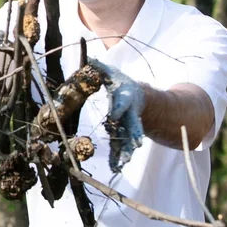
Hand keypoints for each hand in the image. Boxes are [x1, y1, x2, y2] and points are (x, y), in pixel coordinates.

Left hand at [85, 59, 143, 173]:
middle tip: (136, 145)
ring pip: (129, 140)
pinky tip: (116, 168)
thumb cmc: (120, 83)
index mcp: (126, 97)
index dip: (118, 108)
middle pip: (133, 124)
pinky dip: (120, 158)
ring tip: (124, 163)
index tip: (113, 115)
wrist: (140, 96)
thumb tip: (87, 58)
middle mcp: (129, 113)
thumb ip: (99, 67)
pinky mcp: (125, 135)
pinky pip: (123, 148)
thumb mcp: (111, 73)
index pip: (122, 102)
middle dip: (134, 134)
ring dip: (127, 152)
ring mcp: (129, 126)